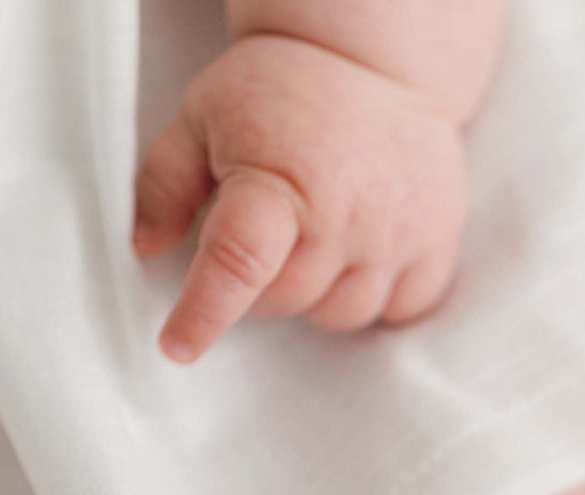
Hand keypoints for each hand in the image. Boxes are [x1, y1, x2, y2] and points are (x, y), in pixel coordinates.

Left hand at [133, 34, 466, 362]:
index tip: (176, 347)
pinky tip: (360, 257)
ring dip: (318, 295)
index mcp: (277, 182)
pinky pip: (401, 309)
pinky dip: (376, 297)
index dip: (204, 315)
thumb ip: (164, 183)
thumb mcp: (201, 117)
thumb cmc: (279, 91)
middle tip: (266, 237)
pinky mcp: (438, 239)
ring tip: (315, 242)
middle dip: (261, 286)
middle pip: (284, 303)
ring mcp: (397, 231)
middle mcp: (343, 213)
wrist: (376, 57)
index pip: (238, 265)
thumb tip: (146, 248)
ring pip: (341, 316)